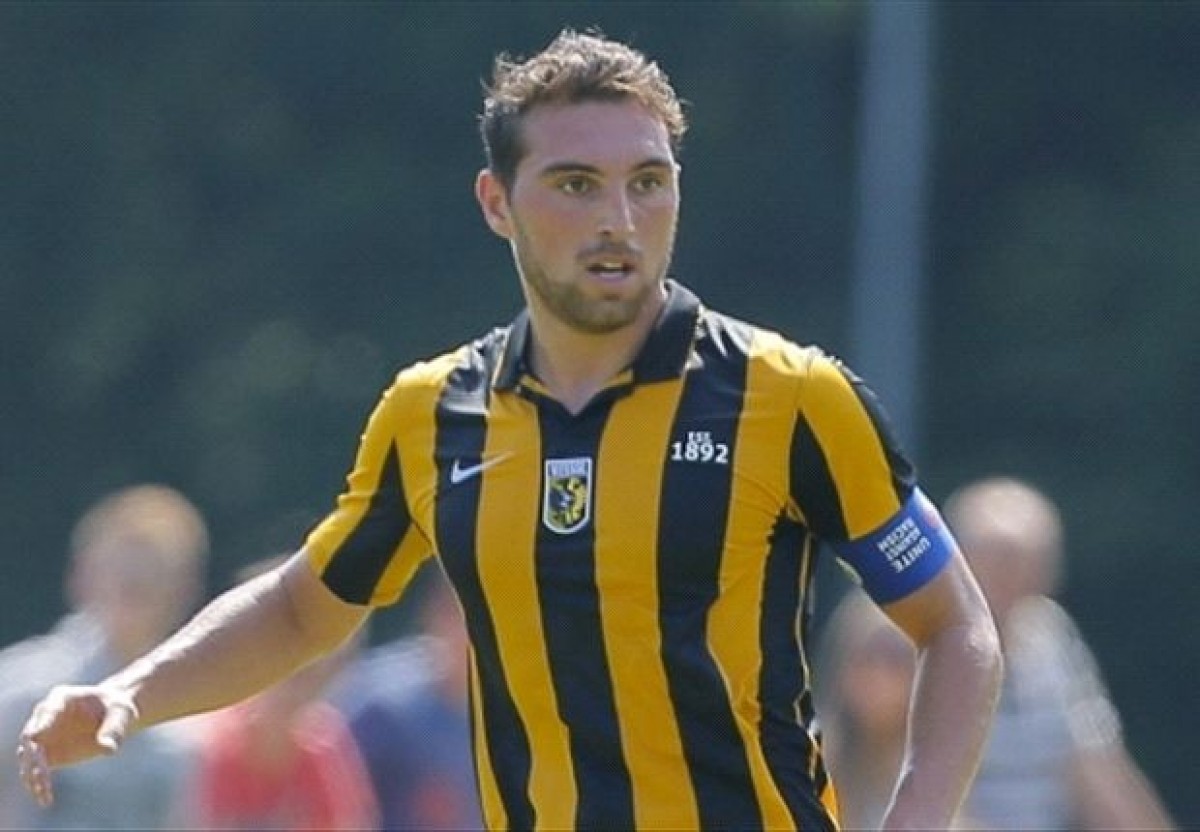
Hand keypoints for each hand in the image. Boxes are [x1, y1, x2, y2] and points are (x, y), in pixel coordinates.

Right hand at [15, 684, 139, 806]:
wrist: (113, 716)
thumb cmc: (117, 708)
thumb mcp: (122, 713)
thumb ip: (115, 727)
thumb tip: (109, 748)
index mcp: (62, 698)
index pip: (47, 711)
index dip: (41, 724)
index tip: (34, 738)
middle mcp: (45, 717)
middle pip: (31, 737)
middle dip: (33, 756)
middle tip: (39, 776)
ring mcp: (43, 736)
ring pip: (29, 757)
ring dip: (32, 775)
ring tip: (42, 793)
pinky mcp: (46, 754)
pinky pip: (37, 770)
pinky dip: (39, 784)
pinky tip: (45, 799)